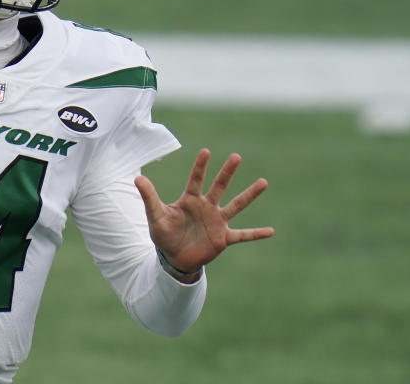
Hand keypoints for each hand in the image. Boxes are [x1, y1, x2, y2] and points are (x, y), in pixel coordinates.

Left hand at [134, 149, 273, 278]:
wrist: (174, 259)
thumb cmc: (164, 235)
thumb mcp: (156, 216)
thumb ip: (149, 197)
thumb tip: (137, 178)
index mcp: (190, 200)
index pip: (195, 179)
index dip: (200, 167)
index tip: (205, 151)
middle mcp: (207, 207)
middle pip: (219, 186)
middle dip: (227, 172)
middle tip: (236, 156)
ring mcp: (217, 222)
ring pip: (236, 205)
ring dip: (249, 195)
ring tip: (263, 182)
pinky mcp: (224, 238)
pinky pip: (243, 235)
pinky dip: (256, 233)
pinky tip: (271, 231)